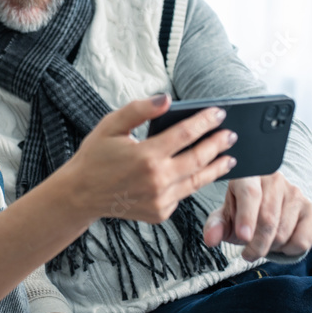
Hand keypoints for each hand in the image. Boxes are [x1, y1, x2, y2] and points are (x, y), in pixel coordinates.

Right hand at [63, 95, 237, 223]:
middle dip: (217, 144)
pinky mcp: (160, 213)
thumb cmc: (94, 157)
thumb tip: (167, 99)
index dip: (204, 121)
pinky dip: (193, 183)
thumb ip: (139, 110)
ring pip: (197, 181)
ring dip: (215, 168)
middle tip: (231, 134)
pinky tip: (201, 173)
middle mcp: (156, 180)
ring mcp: (160, 200)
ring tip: (229, 158)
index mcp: (145, 156)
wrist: (81, 195)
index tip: (219, 113)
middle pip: (198, 159)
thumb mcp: (110, 125)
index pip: (185, 134)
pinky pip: (183, 195)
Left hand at [203, 171, 311, 260]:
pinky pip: (303, 239)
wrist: (268, 203)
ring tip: (263, 242)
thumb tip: (210, 239)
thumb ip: (215, 226)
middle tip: (248, 253)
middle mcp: (275, 180)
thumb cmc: (243, 209)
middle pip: (268, 219)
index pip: (250, 194)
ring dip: (271, 247)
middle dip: (256, 244)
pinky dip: (289, 250)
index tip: (242, 237)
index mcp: (250, 176)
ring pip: (283, 232)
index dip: (246, 217)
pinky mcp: (311, 208)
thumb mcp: (225, 215)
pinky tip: (280, 243)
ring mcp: (295, 193)